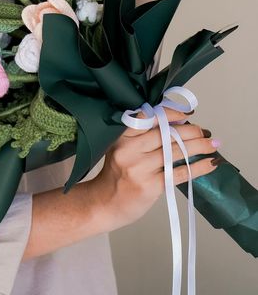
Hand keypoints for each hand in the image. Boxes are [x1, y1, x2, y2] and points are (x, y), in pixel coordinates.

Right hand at [86, 108, 219, 231]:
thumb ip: (143, 136)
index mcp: (122, 136)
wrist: (105, 203)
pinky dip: (198, 167)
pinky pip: (180, 173)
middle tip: (205, 132)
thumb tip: (178, 124)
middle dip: (191, 131)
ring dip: (199, 147)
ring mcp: (140, 168)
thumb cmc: (117, 173)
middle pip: (166, 134)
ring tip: (213, 144)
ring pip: (176, 152)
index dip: (171, 114)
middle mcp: (130, 149)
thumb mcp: (123, 148)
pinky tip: (210, 163)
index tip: (188, 115)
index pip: (150, 118)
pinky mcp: (151, 186)